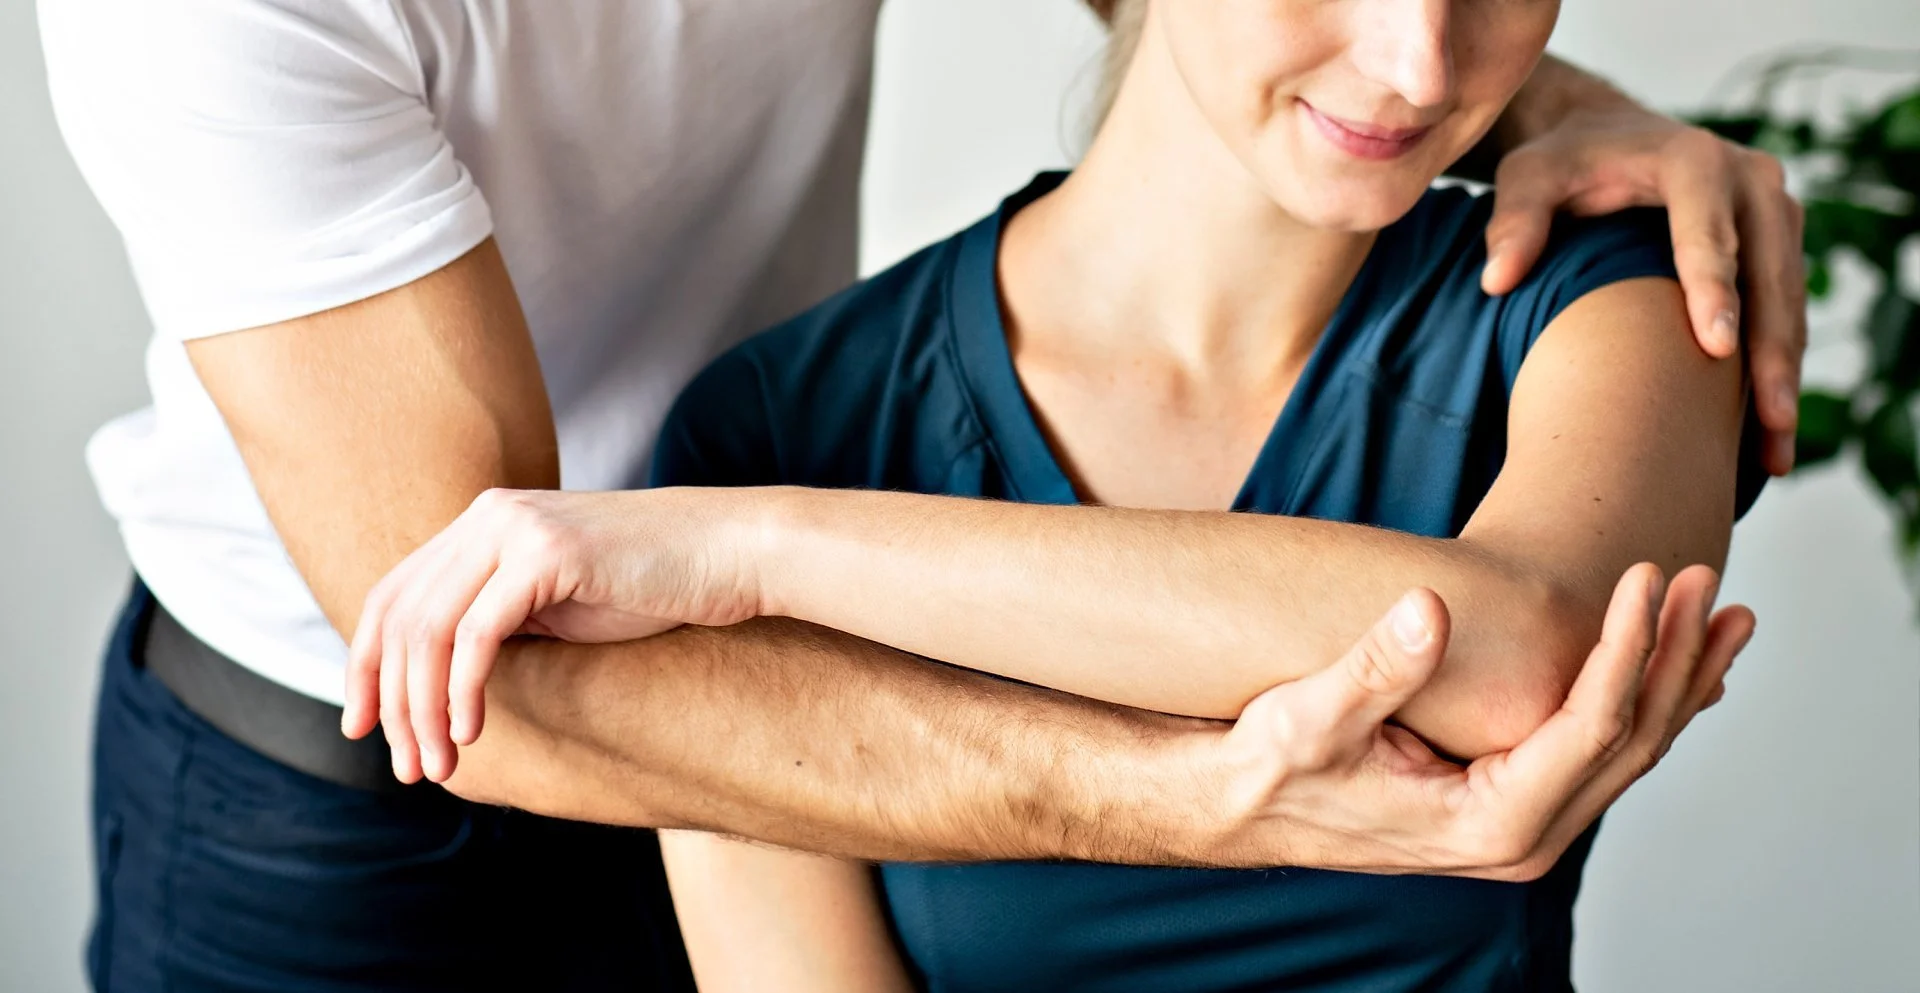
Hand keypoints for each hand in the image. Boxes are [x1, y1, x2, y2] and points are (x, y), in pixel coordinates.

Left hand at [341, 487, 765, 783]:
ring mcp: (513, 528)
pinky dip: (463, 689)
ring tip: (438, 764)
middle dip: (392, 702)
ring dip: (423, 708)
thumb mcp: (558, 603)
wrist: (727, 553)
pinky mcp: (546, 554)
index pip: (392, 596)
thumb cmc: (654, 586)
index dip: (365, 666)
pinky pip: (477, 633)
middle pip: (398, 617)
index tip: (363, 728)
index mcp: (482, 522)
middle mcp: (487, 516)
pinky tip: (471, 730)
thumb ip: (499, 621)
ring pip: (429, 630)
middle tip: (406, 767)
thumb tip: (437, 689)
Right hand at [1181, 562, 1749, 878]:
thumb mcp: (1312, 718)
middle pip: (1632, 741)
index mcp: (1489, 822)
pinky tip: (1672, 664)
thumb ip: (1376, 669)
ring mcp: (1523, 825)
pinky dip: (1639, 700)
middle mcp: (1521, 836)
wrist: (1241, 806)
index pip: (1589, 727)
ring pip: (1627, 749)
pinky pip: (1598, 753)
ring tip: (1718, 613)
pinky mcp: (1512, 803)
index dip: (1627, 646)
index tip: (1643, 573)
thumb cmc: (1271, 764)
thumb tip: (1429, 607)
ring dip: (1674, 678)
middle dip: (1674, 658)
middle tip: (1701, 578)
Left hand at [1481, 105, 1806, 476]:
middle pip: (1770, 273)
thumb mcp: (1528, 176)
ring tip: (1775, 448)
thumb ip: (1514, 220)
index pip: (1706, 229)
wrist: (1605, 134)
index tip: (1716, 349)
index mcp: (1691, 159)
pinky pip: (1787, 309)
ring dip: (1785, 372)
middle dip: (1771, 350)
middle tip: (1768, 420)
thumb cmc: (1562, 163)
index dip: (1714, 288)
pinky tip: (1768, 430)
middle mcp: (1749, 179)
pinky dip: (1780, 365)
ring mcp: (1773, 212)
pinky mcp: (1778, 242)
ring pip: (1789, 300)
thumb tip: (1496, 280)